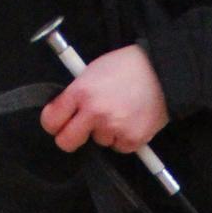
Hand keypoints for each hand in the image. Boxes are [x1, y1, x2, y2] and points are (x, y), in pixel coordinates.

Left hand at [40, 44, 168, 153]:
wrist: (160, 71)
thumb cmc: (125, 66)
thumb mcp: (92, 70)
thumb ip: (77, 92)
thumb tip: (64, 110)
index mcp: (80, 91)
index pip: (50, 120)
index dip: (52, 123)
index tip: (57, 124)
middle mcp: (94, 112)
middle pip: (66, 142)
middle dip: (70, 137)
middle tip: (80, 129)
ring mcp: (114, 127)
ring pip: (98, 142)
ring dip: (104, 132)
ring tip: (118, 111)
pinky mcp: (132, 139)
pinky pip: (119, 146)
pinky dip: (123, 137)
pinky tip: (130, 119)